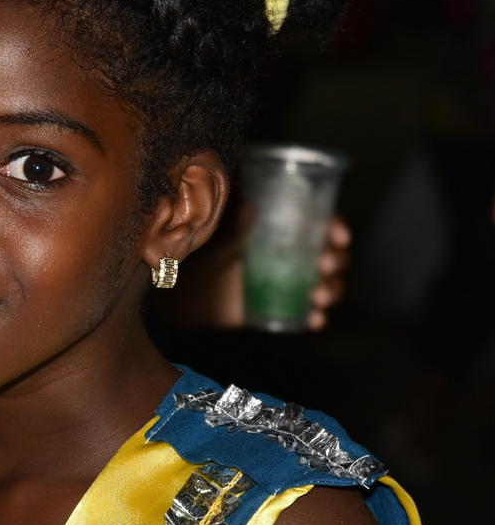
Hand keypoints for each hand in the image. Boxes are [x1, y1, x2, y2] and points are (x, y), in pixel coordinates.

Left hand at [160, 211, 351, 330]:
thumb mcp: (220, 238)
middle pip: (331, 255)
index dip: (335, 227)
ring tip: (318, 296)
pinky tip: (314, 319)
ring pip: (325, 284)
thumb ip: (237, 225)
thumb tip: (250, 205)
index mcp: (281, 230)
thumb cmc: (202, 256)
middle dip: (337, 260)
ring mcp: (287, 283)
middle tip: (325, 264)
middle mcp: (290, 255)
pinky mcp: (279, 308)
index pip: (319, 223)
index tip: (339, 236)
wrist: (184, 294)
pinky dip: (315, 317)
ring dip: (332, 290)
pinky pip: (305, 313)